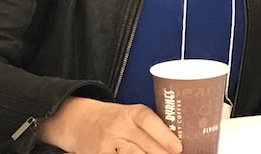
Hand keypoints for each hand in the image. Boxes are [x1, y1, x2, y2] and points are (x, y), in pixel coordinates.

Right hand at [37, 96, 182, 153]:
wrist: (79, 121)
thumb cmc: (115, 118)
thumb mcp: (131, 114)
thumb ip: (151, 125)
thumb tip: (177, 138)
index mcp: (131, 113)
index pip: (149, 121)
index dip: (164, 135)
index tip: (178, 147)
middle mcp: (119, 128)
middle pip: (143, 144)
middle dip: (161, 153)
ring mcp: (107, 144)